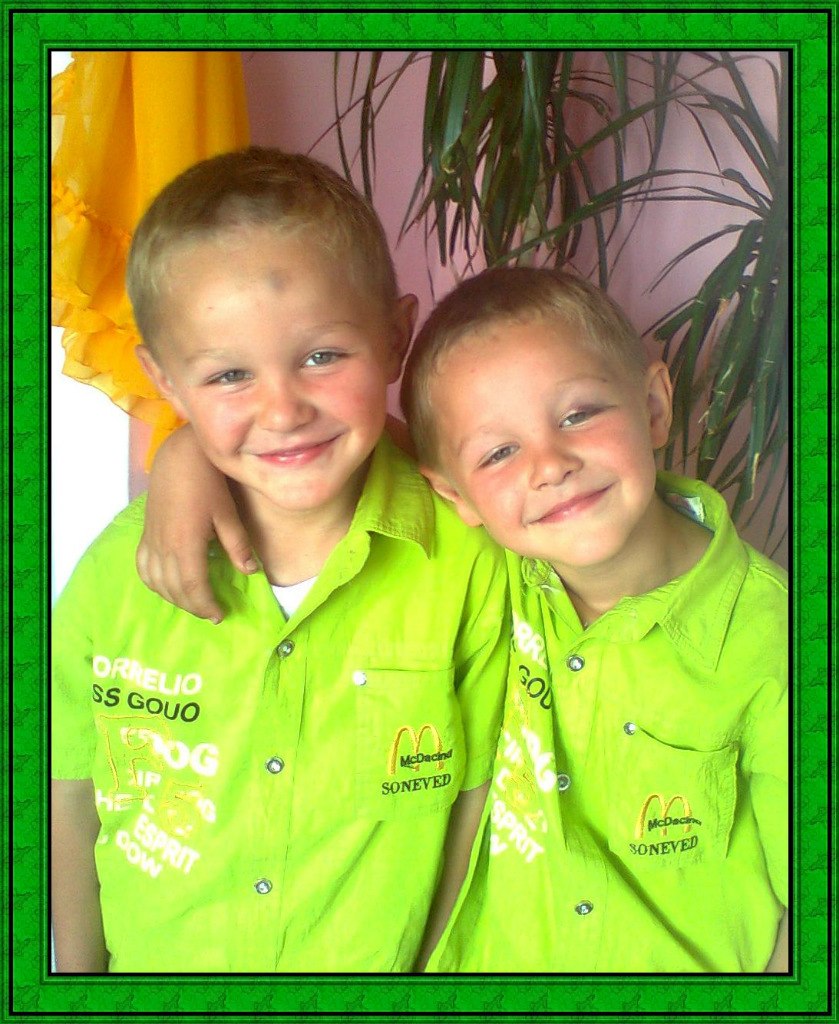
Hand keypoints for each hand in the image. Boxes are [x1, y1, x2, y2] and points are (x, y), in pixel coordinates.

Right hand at [136, 426, 257, 621]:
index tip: (220, 615)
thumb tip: (251, 572)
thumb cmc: (208, 482)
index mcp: (186, 544)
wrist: (179, 458)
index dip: (206, 606)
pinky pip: (144, 567)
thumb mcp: (228, 514)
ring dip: (174, 598)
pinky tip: (168, 586)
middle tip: (212, 613)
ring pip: (157, 582)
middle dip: (193, 607)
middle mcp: (164, 547)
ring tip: (194, 602)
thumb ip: (238, 545)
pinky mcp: (146, 534)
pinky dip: (154, 583)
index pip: (193, 587)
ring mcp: (152, 541)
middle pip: (175, 590)